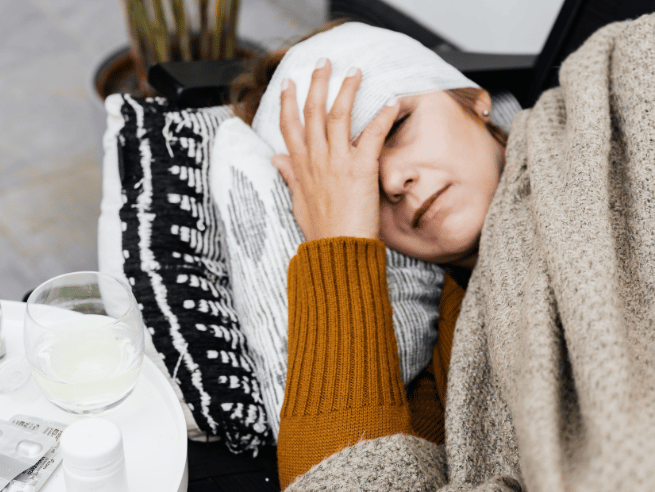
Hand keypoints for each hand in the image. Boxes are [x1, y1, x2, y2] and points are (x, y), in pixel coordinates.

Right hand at [272, 58, 401, 241]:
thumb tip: (276, 159)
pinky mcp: (360, 169)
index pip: (289, 125)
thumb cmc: (320, 231)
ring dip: (348, 89)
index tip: (290, 82)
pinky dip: (384, 116)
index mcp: (300, 166)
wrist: (337, 251)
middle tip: (324, 62)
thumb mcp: (298, 201)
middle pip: (312, 111)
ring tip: (355, 71)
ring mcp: (337, 162)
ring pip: (339, 115)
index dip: (288, 101)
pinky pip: (373, 135)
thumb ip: (290, 176)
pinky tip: (393, 101)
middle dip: (317, 83)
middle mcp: (316, 159)